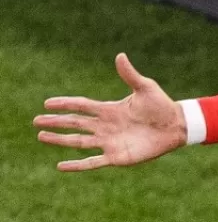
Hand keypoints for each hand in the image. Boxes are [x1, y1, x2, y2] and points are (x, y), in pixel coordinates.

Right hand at [33, 53, 187, 171]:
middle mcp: (105, 126)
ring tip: (42, 137)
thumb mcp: (145, 88)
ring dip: (60, 140)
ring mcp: (109, 142)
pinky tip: (61, 166)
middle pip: (75, 123)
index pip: (81, 105)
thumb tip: (120, 55)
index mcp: (109, 109)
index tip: (47, 103)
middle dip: (56, 122)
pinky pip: (92, 162)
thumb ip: (130, 75)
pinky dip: (77, 165)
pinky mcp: (117, 157)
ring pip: (78, 141)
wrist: (176, 126)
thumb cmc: (162, 106)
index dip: (65, 104)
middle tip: (36, 121)